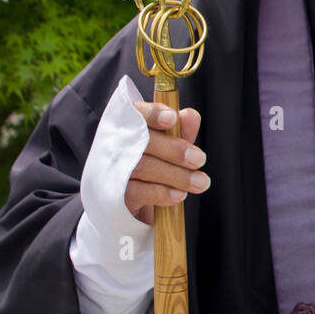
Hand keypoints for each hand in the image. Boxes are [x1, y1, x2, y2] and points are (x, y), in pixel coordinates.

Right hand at [124, 101, 206, 225]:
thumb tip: (190, 116)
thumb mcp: (171, 146)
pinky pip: (137, 192)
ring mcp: (114, 168)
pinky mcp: (116, 194)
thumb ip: (181, 131)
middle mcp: (117, 143)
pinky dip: (162, 192)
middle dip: (174, 150)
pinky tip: (180, 194)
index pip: (136, 112)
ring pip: (143, 167)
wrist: (137, 201)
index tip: (172, 118)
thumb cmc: (156, 163)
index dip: (153, 113)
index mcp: (130, 124)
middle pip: (143, 141)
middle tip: (199, 159)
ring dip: (176, 175)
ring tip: (200, 182)